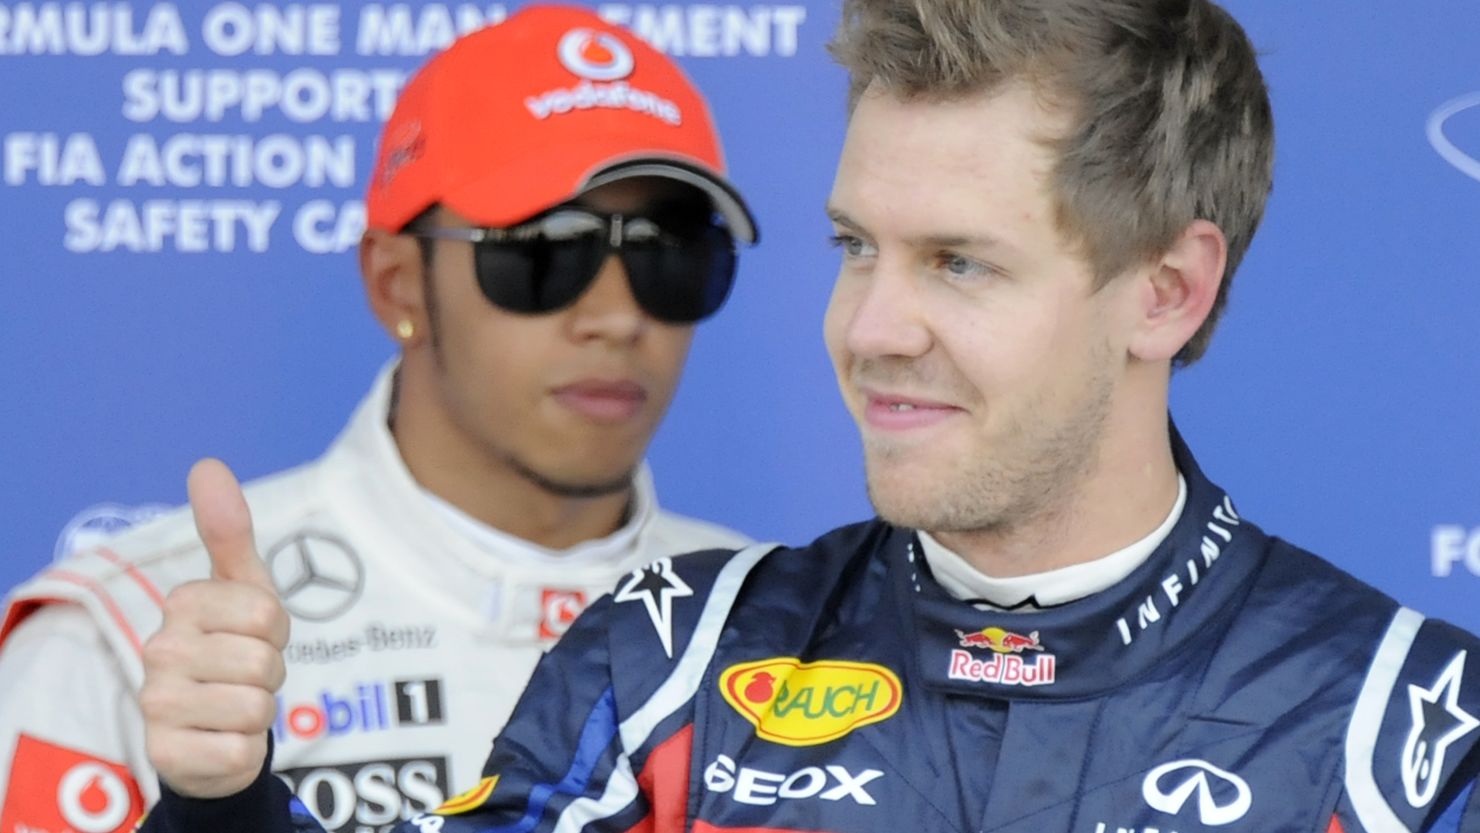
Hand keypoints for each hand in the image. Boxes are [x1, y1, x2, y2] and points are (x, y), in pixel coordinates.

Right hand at [140, 459, 289, 797]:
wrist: (211, 732)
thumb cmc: (233, 649)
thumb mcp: (242, 588)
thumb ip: (229, 531)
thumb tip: (207, 464)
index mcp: (181, 605)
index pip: (267, 614)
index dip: (276, 632)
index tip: (253, 637)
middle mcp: (158, 651)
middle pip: (265, 660)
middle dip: (270, 672)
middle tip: (245, 675)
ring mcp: (157, 705)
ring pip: (257, 706)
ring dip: (259, 711)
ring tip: (233, 706)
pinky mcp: (168, 755)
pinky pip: (241, 748)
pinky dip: (245, 749)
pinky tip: (220, 740)